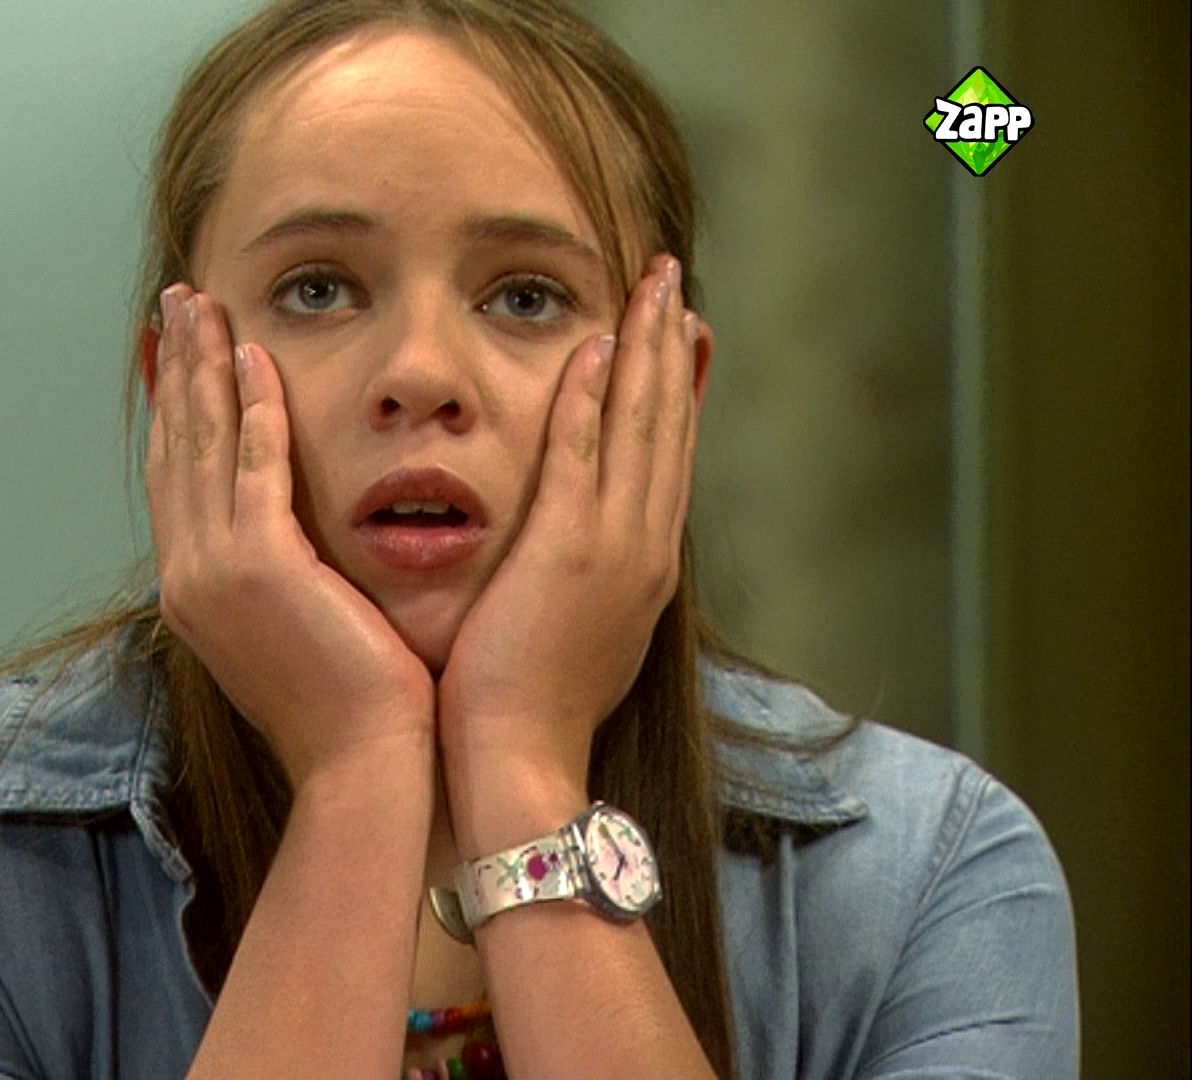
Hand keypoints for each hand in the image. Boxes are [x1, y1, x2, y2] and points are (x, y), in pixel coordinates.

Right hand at [146, 285, 435, 788]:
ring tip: (203, 303)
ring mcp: (215, 572)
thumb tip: (283, 542)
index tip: (178, 353)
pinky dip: (251, 406)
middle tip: (177, 301)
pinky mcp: (261, 567)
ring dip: (203, 365)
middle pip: (174, 448)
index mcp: (193, 593)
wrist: (361, 766)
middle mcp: (187, 576)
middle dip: (176, 369)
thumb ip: (275, 580)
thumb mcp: (293, 633)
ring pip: (202, 444)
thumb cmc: (347, 708)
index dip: (174, 410)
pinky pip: (253, 465)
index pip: (175, 480)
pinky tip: (255, 357)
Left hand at [437, 255, 701, 801]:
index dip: (676, 387)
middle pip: (669, 424)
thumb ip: (584, 585)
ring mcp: (614, 548)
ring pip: (641, 426)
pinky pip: (582, 456)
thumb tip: (577, 560)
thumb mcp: (575, 636)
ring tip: (651, 282)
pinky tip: (595, 346)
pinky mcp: (568, 553)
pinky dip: (592, 399)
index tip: (679, 330)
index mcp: (644, 566)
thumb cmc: (531, 713)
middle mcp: (645, 548)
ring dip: (646, 347)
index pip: (667, 457)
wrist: (522, 766)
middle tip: (674, 278)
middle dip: (672, 345)